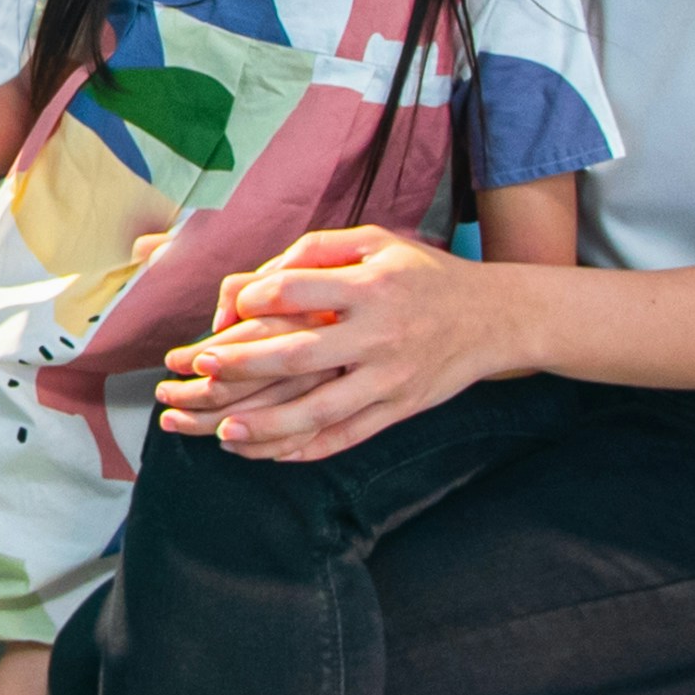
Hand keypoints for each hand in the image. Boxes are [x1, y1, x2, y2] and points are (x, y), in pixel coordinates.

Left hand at [154, 228, 523, 460]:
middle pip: (300, 354)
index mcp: (370, 286)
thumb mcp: (377, 242)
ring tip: (222, 430)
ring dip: (267, 424)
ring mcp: (390, 378)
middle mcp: (379, 335)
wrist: (493, 316)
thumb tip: (262, 276)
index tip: (231, 307)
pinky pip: (348, 437)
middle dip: (245, 364)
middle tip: (201, 366)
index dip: (255, 298)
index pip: (298, 292)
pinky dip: (307, 449)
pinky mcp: (399, 409)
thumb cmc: (423, 274)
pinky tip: (269, 453)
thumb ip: (317, 250)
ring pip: (320, 410)